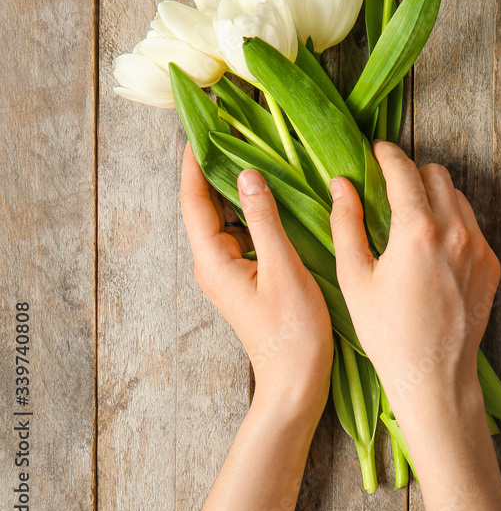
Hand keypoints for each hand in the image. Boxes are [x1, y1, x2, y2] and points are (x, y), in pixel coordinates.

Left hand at [179, 143, 333, 417]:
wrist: (297, 380)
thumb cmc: (292, 330)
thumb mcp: (283, 268)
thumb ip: (265, 220)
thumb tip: (249, 175)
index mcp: (215, 260)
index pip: (194, 201)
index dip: (193, 164)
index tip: (200, 130)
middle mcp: (215, 264)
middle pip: (205, 207)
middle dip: (213, 169)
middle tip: (230, 133)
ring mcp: (230, 273)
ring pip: (226, 220)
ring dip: (235, 189)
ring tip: (253, 155)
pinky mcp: (248, 278)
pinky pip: (243, 234)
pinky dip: (253, 212)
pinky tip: (274, 198)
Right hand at [328, 140, 499, 415]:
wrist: (434, 375)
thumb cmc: (387, 333)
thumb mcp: (354, 278)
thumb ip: (346, 223)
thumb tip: (341, 184)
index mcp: (417, 230)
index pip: (404, 170)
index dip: (386, 154)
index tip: (375, 151)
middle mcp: (455, 231)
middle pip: (437, 174)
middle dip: (412, 173)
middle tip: (390, 188)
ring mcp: (479, 247)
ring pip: (458, 197)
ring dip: (434, 196)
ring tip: (410, 218)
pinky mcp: (491, 264)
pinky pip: (472, 226)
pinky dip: (452, 223)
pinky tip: (431, 247)